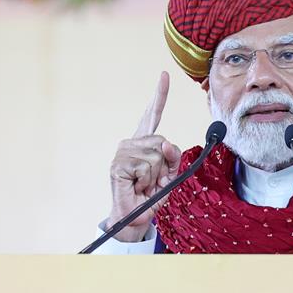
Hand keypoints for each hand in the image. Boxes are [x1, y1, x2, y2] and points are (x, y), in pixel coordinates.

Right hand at [106, 71, 181, 241]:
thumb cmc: (150, 195)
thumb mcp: (170, 175)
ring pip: (157, 155)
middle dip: (166, 164)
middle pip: (164, 141)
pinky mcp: (119, 163)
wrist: (134, 217)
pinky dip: (147, 180)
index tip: (164, 75)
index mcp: (144, 143)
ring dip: (156, 175)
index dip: (159, 96)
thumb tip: (168, 143)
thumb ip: (174, 157)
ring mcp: (123, 151)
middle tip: (153, 180)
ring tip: (144, 184)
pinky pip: (147, 165)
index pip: (152, 115)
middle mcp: (131, 143)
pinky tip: (136, 185)